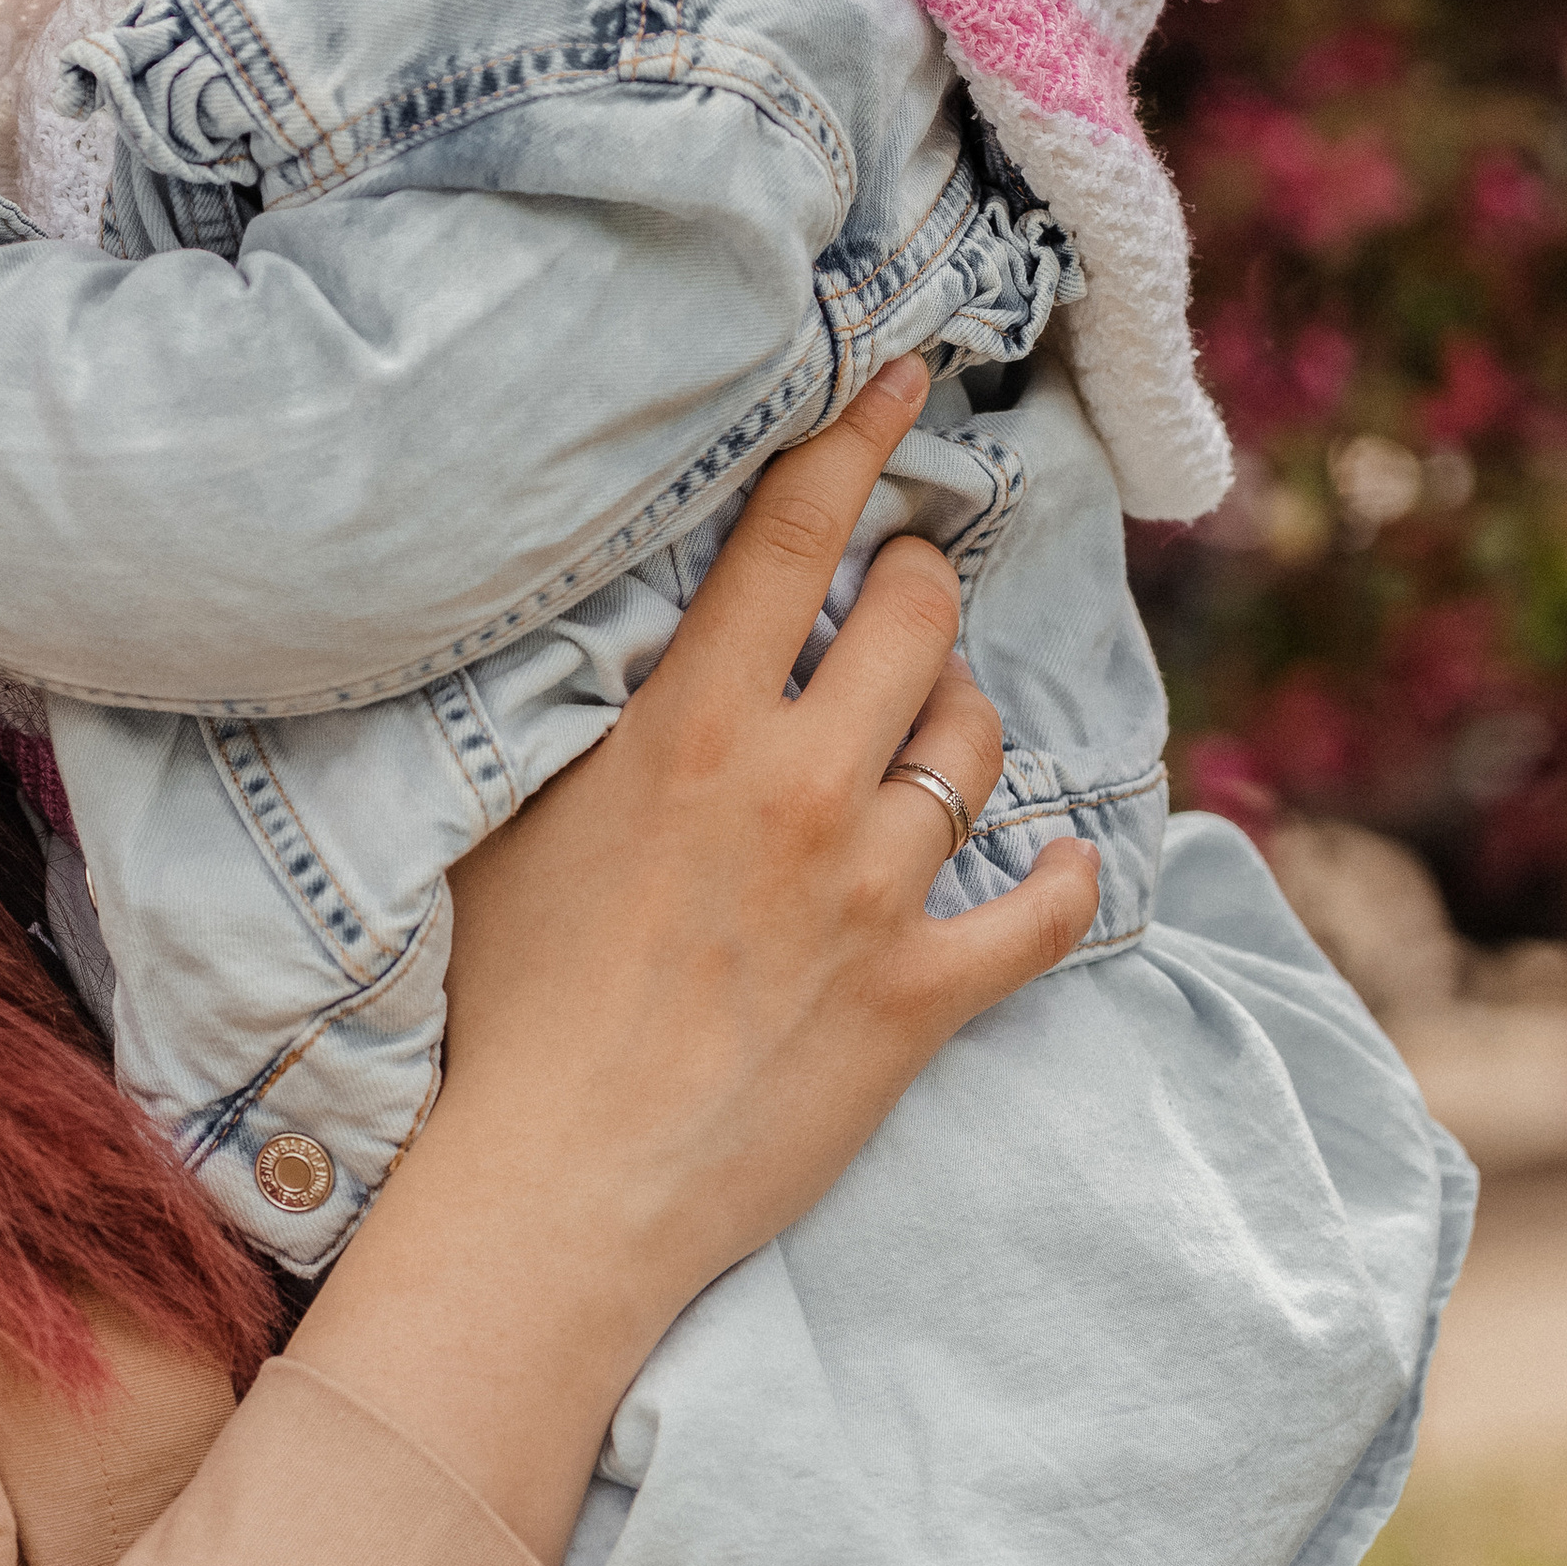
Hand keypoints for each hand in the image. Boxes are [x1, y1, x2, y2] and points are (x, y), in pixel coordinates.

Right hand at [295, 362, 1101, 1565]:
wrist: (554, 1189)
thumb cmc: (507, 1004)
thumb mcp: (515, 819)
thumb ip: (583, 712)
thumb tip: (623, 627)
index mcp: (692, 729)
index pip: (793, 537)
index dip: (857, 438)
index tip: (902, 376)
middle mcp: (798, 787)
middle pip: (919, 616)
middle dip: (917, 589)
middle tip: (897, 604)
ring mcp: (872, 892)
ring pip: (975, 742)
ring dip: (960, 721)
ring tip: (926, 736)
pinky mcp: (922, 996)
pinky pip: (1042, 909)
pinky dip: (1059, 880)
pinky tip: (1054, 865)